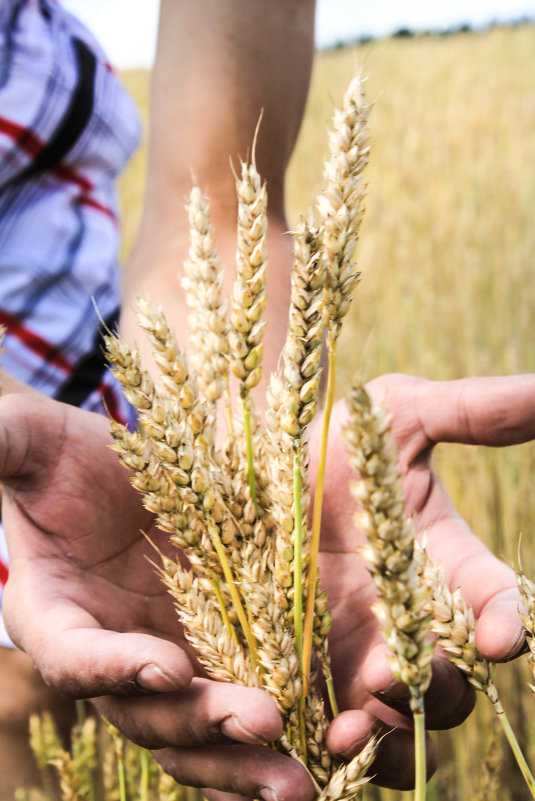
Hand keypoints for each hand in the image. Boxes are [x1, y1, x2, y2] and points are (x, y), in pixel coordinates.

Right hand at [0, 393, 314, 800]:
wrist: (122, 467)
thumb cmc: (67, 454)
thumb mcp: (31, 442)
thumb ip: (1, 445)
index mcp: (55, 615)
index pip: (74, 658)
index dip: (113, 669)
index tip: (168, 667)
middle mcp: (108, 653)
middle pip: (145, 712)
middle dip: (201, 722)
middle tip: (266, 723)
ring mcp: (162, 658)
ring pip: (195, 729)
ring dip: (243, 759)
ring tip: (301, 779)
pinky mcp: (212, 650)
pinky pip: (238, 701)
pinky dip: (270, 733)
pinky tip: (324, 743)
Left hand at [311, 373, 534, 788]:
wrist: (247, 464)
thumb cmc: (330, 437)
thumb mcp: (398, 413)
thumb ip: (475, 411)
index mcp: (444, 567)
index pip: (497, 605)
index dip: (507, 623)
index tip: (499, 633)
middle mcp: (410, 622)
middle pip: (452, 682)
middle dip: (439, 687)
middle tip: (398, 673)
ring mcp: (358, 657)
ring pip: (400, 726)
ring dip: (390, 734)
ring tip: (356, 720)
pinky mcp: (308, 681)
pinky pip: (334, 738)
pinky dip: (337, 751)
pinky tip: (316, 741)